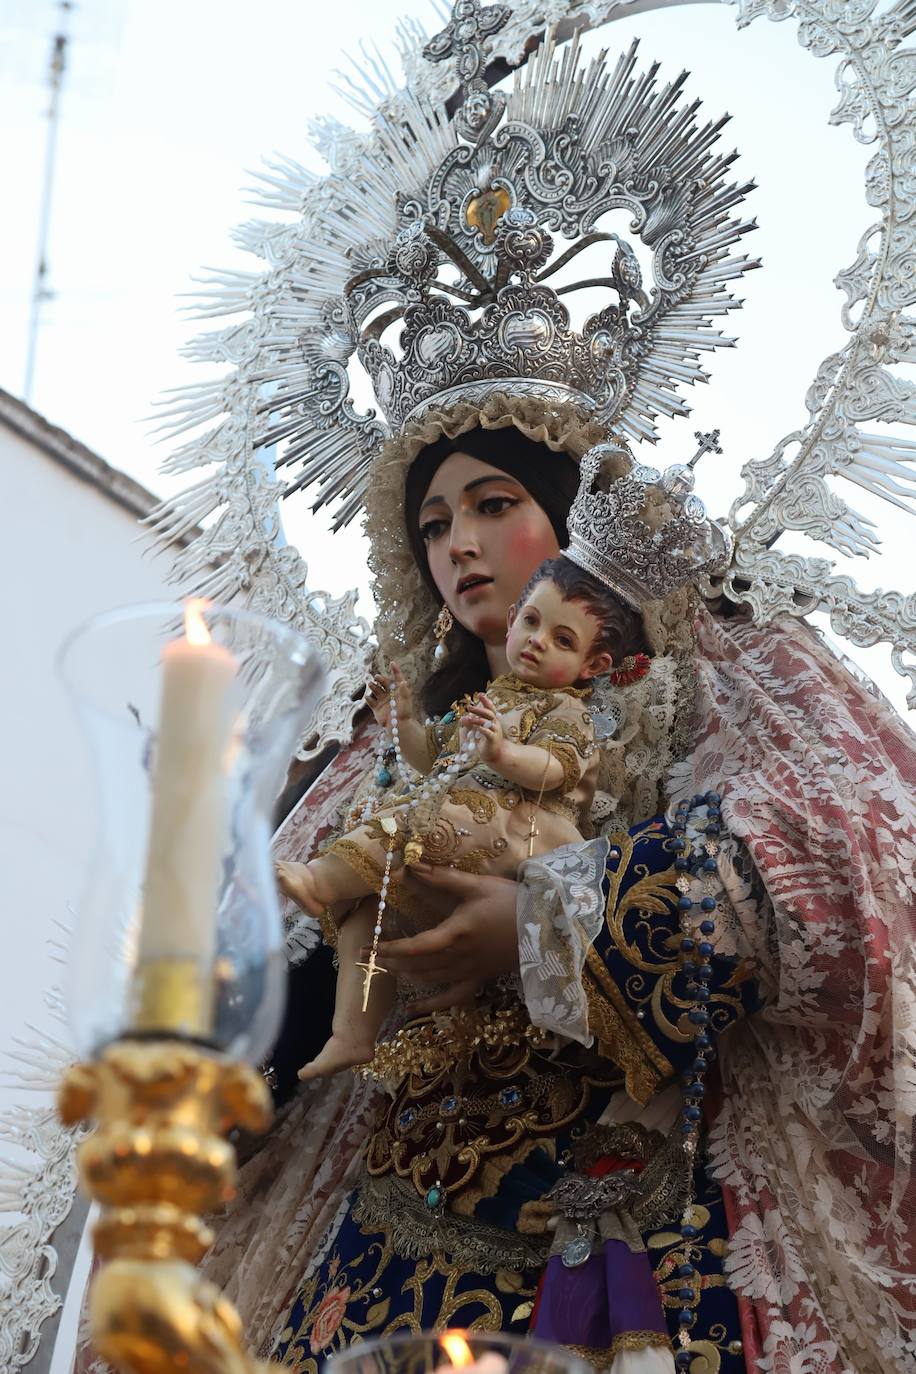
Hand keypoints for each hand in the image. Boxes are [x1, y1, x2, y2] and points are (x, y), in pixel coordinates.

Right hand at [365, 661, 411, 727]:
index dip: (395, 670)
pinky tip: (368, 697)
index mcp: (397, 690)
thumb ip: (404, 690)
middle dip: (380, 679)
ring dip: (373, 686)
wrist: (398, 726)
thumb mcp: (406, 700)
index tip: (392, 663)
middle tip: (377, 677)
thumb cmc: (405, 712)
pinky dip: (368, 698)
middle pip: (383, 682)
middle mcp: (389, 693)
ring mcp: (382, 700)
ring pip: (375, 690)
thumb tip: (403, 681)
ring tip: (371, 684)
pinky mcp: (376, 707)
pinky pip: (370, 701)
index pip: (396, 678)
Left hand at [369, 866, 518, 1012]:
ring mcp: (469, 971)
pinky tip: (415, 1011)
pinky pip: (453, 998)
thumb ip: (444, 878)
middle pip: (417, 965)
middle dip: (390, 961)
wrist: (549, 928)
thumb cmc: (512, 903)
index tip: (369, 945)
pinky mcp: (480, 979)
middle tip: (366, 957)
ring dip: (405, 975)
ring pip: (430, 979)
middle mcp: (459, 957)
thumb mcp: (478, 886)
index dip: (390, 948)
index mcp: (456, 933)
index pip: (415, 946)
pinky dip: (432, 1005)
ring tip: (386, 967)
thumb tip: (413, 866)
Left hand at [460, 692, 503, 762]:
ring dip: (478, 719)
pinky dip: (482, 729)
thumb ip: (471, 724)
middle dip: (479, 709)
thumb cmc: (486, 741)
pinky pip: (488, 732)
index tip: (480, 694)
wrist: (495, 754)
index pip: (490, 708)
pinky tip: (476, 728)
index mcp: (493, 720)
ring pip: (488, 722)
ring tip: (470, 718)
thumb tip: (462, 718)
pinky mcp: (493, 739)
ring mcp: (495, 731)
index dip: (486, 701)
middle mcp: (495, 724)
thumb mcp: (477, 731)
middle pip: (489, 713)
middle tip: (469, 707)